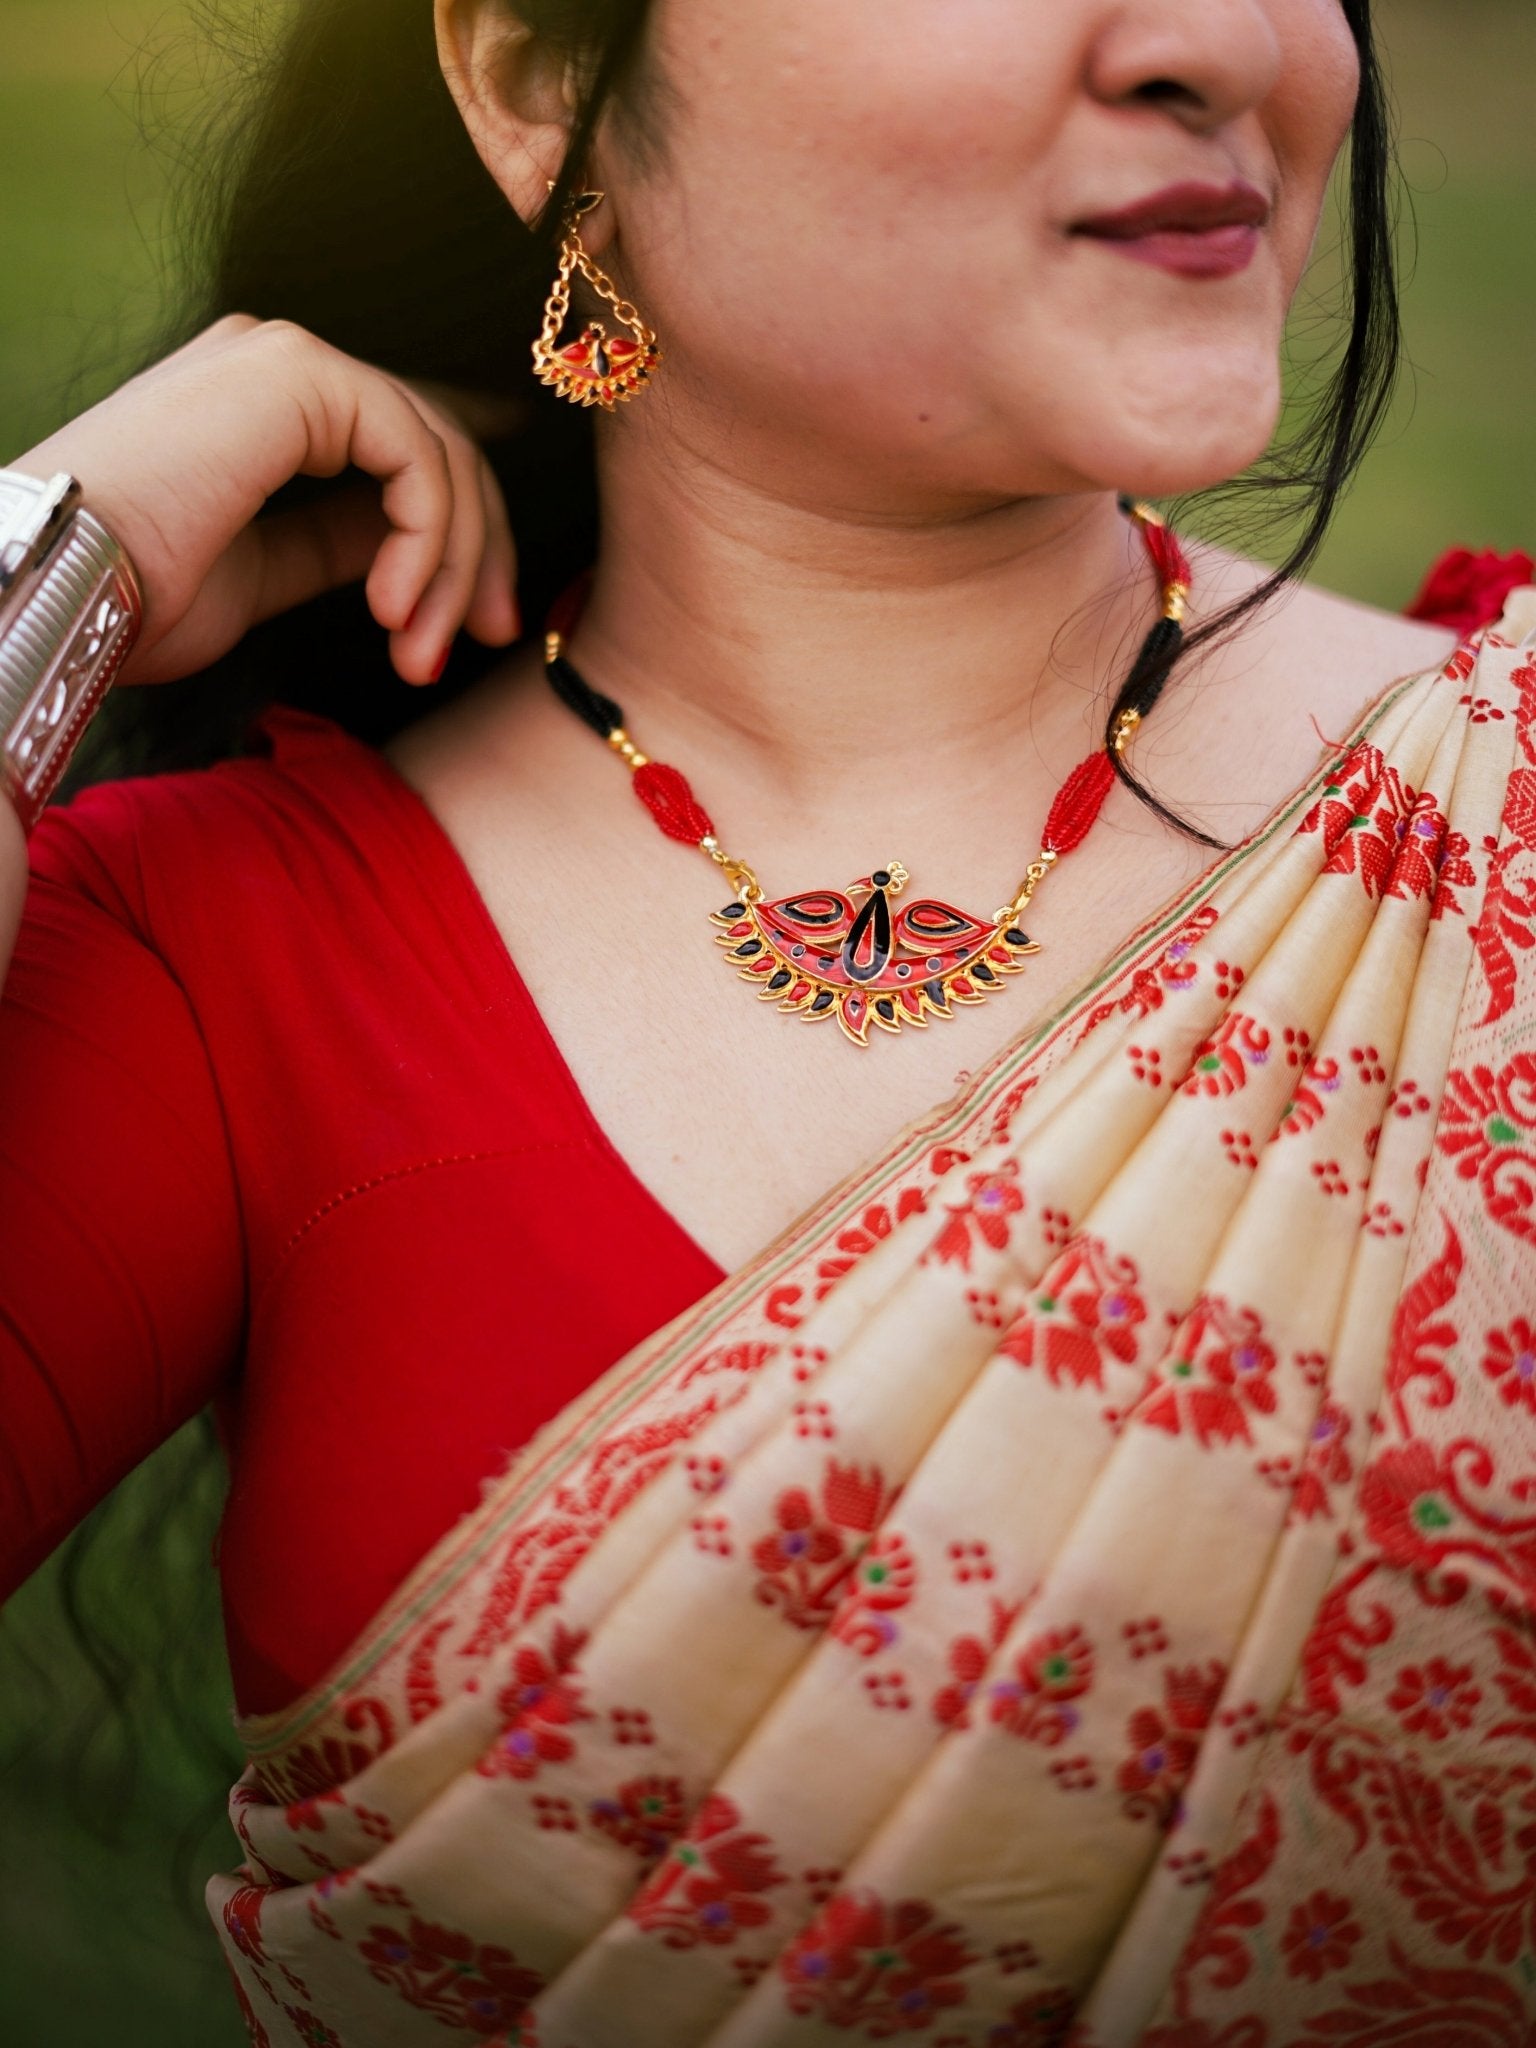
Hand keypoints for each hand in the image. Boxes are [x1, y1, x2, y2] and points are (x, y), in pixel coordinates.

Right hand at [12, 315, 521, 686]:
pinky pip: (416, 455)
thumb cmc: (129, 598)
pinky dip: (427, 539)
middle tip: (492, 634)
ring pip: (438, 455)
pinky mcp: (299, 376)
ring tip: (420, 648)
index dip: (465, 526)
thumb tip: (416, 545)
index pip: (407, 445)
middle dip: (479, 550)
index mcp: (266, 405)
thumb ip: (340, 542)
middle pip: (439, 445)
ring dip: (451, 565)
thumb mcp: (265, 574)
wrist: (54, 592)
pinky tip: (393, 608)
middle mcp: (280, 365)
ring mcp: (287, 360)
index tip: (484, 615)